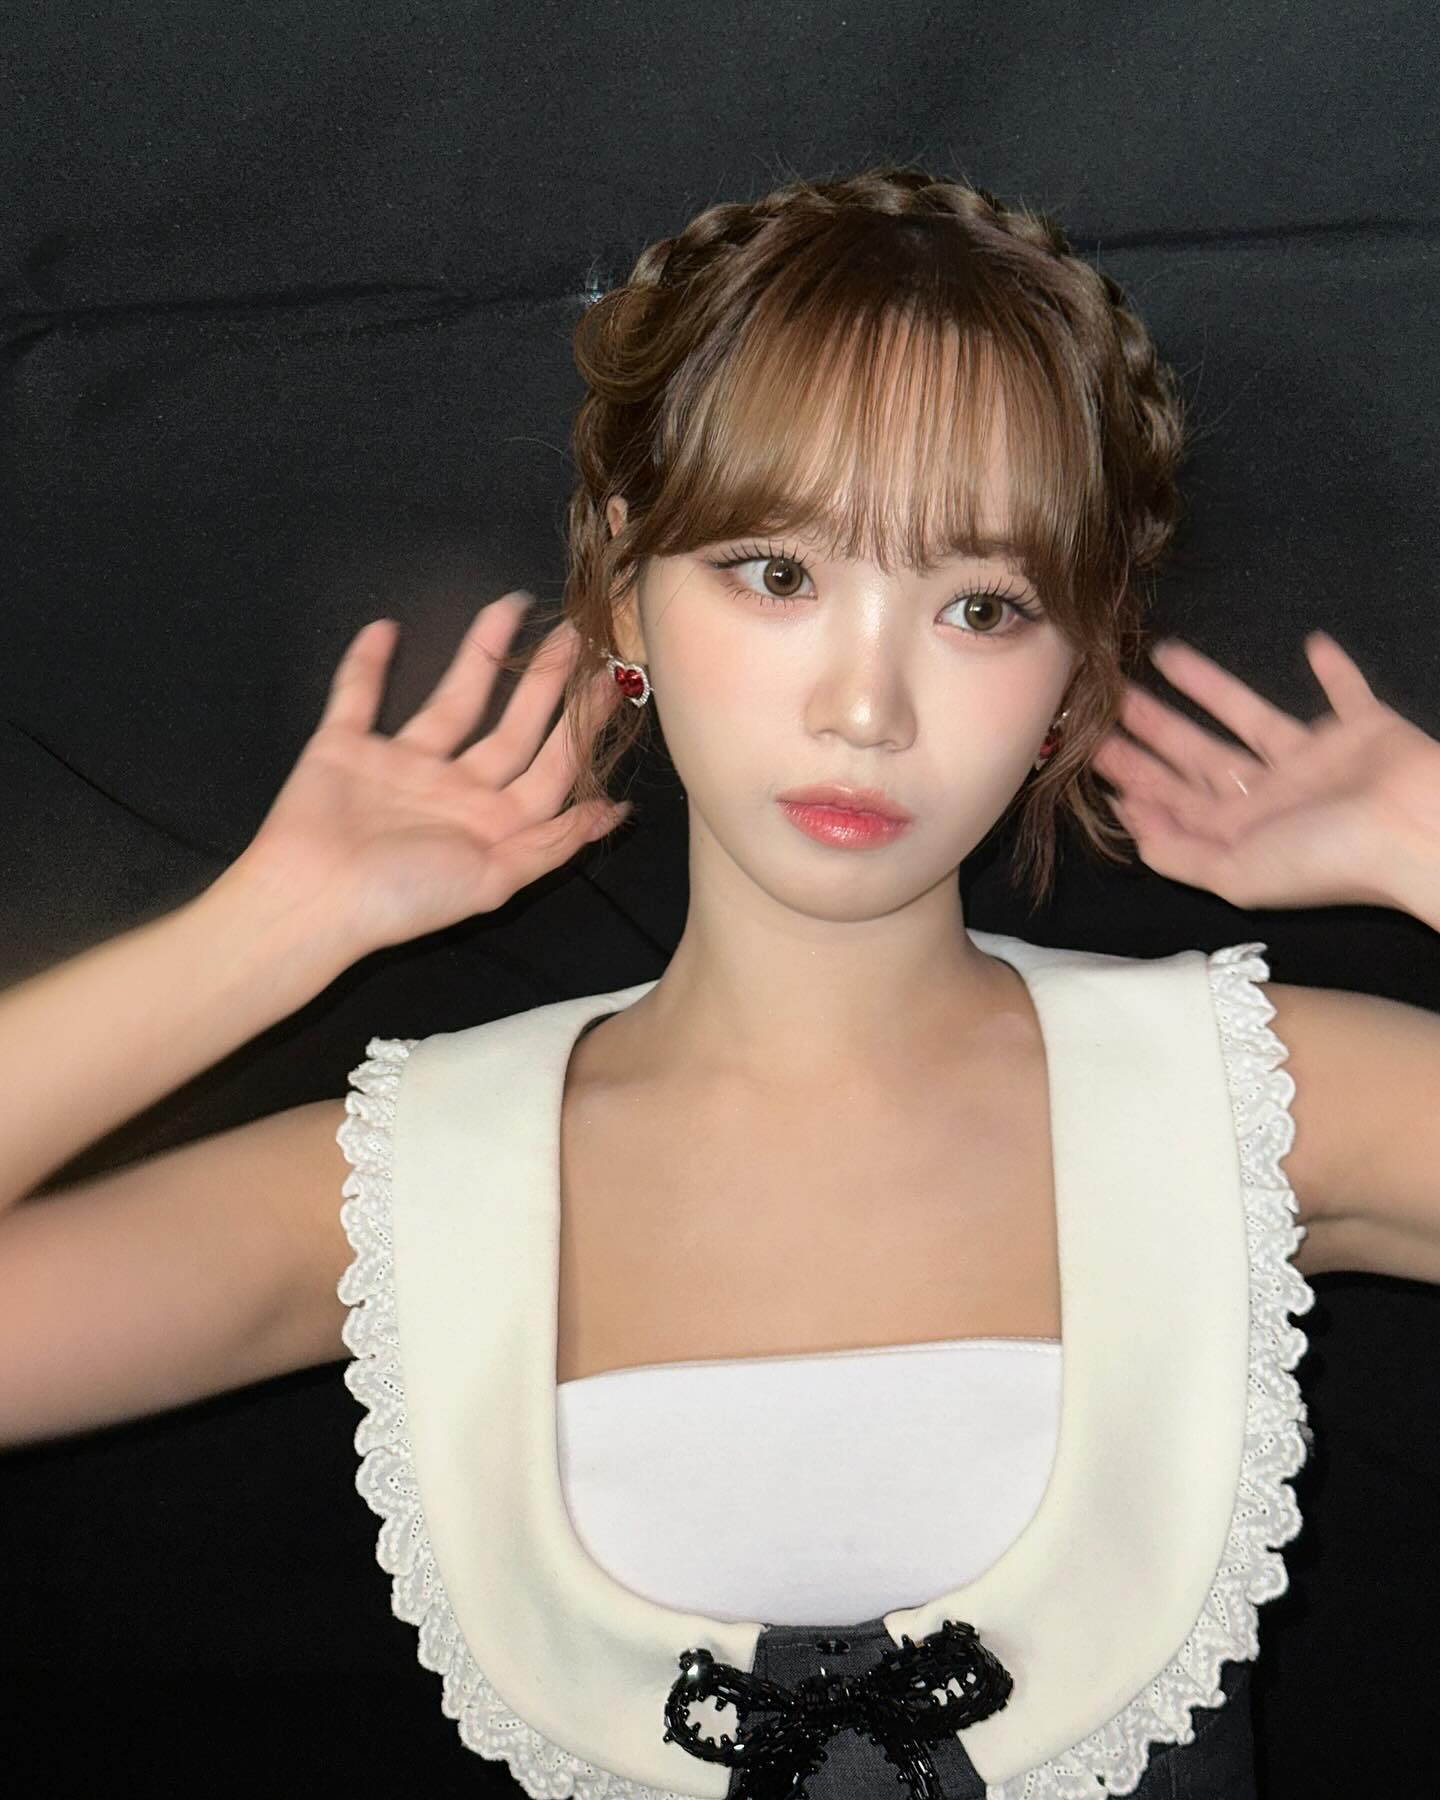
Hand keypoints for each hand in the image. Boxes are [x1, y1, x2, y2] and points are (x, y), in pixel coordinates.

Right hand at [222, 594, 630, 955]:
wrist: (309, 902)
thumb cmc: (404, 898)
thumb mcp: (493, 881)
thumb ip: (553, 843)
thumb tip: (614, 810)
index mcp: (492, 824)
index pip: (550, 767)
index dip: (582, 726)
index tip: (611, 679)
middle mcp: (453, 792)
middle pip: (511, 728)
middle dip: (544, 682)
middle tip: (573, 632)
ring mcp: (399, 768)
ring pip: (450, 701)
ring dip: (478, 655)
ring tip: (508, 607)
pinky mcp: (343, 749)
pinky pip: (356, 698)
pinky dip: (367, 666)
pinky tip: (384, 628)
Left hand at [1089, 631, 1439, 911]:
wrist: (1418, 834)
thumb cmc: (1327, 859)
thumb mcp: (1236, 874)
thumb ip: (1177, 853)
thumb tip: (1129, 821)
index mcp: (1242, 831)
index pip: (1174, 797)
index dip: (1134, 774)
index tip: (1091, 745)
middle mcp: (1273, 795)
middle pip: (1200, 754)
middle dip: (1156, 728)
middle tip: (1111, 695)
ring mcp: (1319, 761)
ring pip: (1251, 714)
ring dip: (1211, 687)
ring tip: (1166, 655)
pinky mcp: (1366, 728)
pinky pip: (1348, 691)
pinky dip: (1336, 670)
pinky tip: (1314, 643)